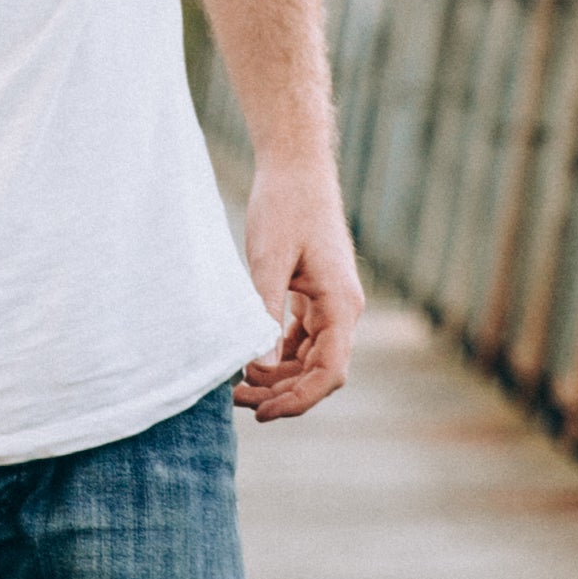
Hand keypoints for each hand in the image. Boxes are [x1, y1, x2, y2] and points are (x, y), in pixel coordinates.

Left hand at [235, 156, 360, 421]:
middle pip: (318, 372)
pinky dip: (276, 354)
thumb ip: (264, 310)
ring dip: (277, 377)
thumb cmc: (284, 205)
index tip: (263, 412)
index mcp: (341, 305)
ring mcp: (329, 303)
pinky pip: (299, 339)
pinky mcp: (313, 294)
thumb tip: (256, 363)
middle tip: (237, 401)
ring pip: (308, 358)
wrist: (295, 165)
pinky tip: (247, 360)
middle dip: (281, 393)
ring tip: (236, 386)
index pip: (329, 373)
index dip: (298, 400)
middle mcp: (342, 310)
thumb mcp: (268, 258)